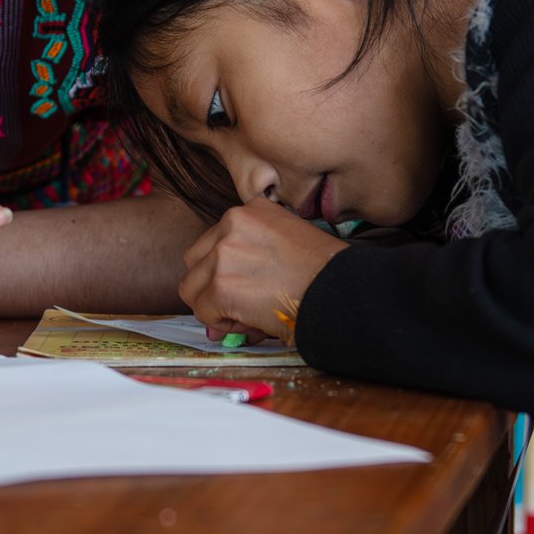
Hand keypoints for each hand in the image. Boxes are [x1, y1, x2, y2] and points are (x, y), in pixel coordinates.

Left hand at [179, 201, 347, 344]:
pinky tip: (252, 322)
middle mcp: (232, 223)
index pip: (216, 240)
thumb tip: (216, 301)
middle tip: (241, 304)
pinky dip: (222, 324)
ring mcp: (223, 253)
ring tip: (248, 314)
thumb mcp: (288, 244)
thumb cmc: (324, 272)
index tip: (248, 284)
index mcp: (250, 209)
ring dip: (214, 306)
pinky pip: (203, 312)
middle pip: (196, 261)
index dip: (228, 269)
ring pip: (192, 288)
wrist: (341, 290)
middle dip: (212, 286)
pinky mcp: (221, 285)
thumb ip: (250, 261)